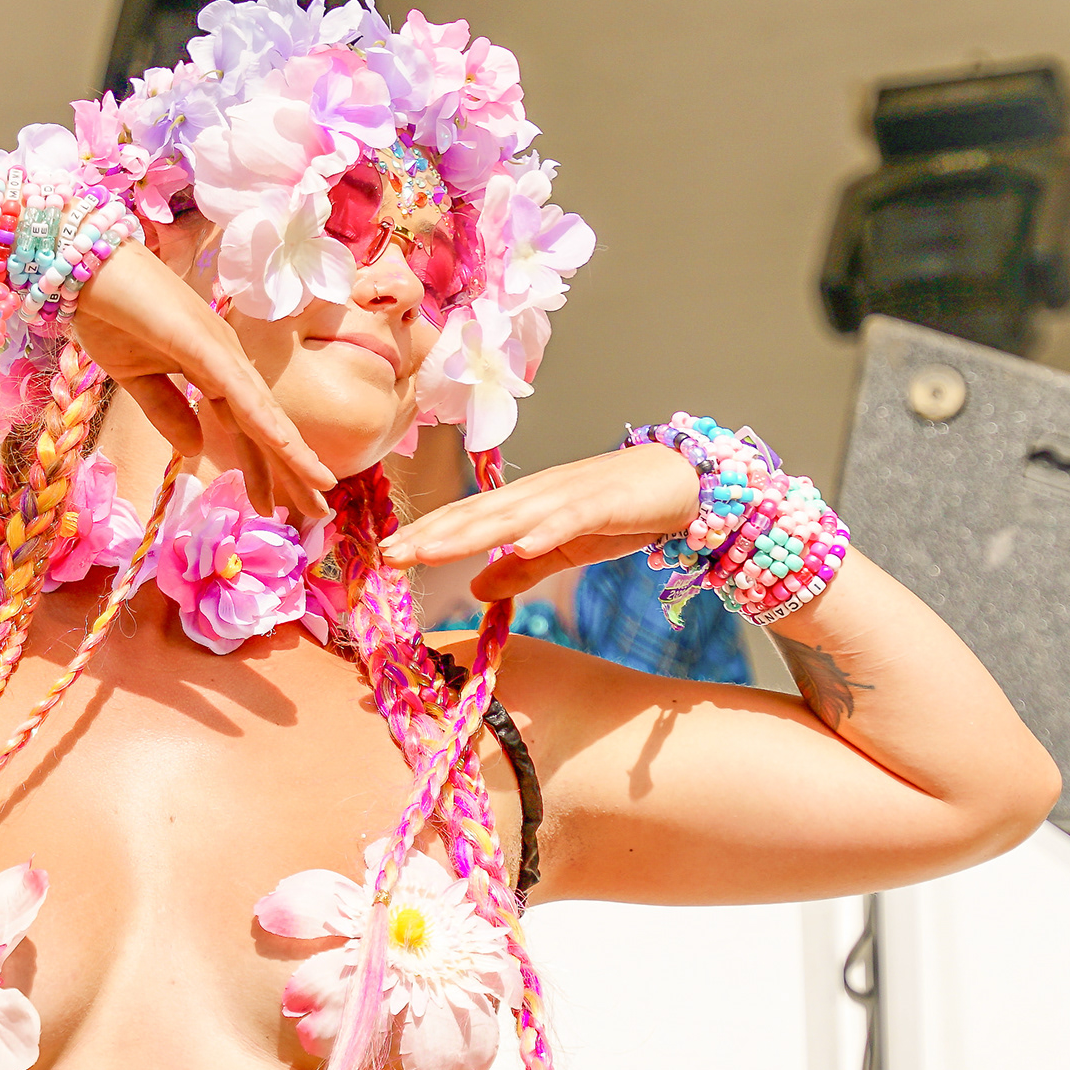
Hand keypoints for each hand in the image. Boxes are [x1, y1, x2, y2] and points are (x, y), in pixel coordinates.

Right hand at [74, 242, 336, 519]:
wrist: (78, 265)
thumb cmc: (107, 313)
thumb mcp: (135, 379)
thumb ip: (167, 412)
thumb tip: (197, 449)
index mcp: (211, 368)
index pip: (246, 427)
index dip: (265, 467)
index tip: (277, 506)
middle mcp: (225, 359)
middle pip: (266, 424)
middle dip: (293, 469)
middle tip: (321, 511)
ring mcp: (216, 348)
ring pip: (261, 410)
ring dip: (292, 450)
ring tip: (321, 485)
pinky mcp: (198, 341)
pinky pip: (233, 388)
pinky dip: (259, 417)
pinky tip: (283, 444)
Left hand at [379, 442, 699, 598]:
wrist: (684, 479)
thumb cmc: (622, 510)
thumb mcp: (565, 547)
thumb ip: (523, 568)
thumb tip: (479, 590)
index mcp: (525, 504)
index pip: (466, 520)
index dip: (426, 536)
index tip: (385, 557)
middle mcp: (538, 494)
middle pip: (475, 515)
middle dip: (429, 535)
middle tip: (386, 556)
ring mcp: (569, 495)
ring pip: (509, 515)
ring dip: (467, 534)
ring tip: (429, 552)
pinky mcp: (605, 504)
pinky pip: (570, 519)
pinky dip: (546, 530)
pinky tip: (521, 544)